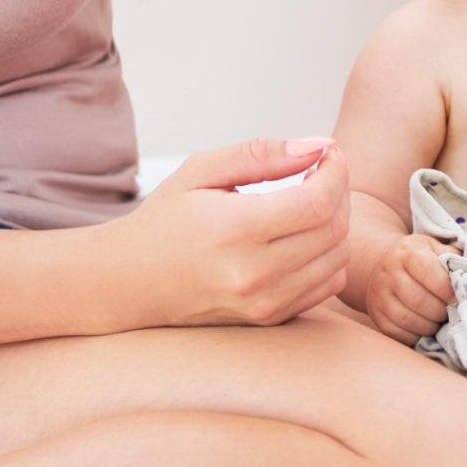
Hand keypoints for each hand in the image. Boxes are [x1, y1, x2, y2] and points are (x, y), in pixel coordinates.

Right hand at [97, 138, 352, 330]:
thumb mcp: (200, 171)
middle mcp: (252, 274)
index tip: (328, 155)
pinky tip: (304, 236)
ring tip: (310, 202)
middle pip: (335, 229)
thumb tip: (317, 147)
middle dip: (339, 192)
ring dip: (337, 222)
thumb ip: (260, 154)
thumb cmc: (164, 221)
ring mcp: (263, 303)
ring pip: (338, 257)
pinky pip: (327, 285)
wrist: (128, 282)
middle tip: (319, 174)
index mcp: (233, 230)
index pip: (318, 201)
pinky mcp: (269, 319)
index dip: (336, 172)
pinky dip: (329, 255)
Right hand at [366, 234, 456, 346]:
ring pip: (406, 318)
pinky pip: (396, 332)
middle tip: (449, 311)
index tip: (456, 296)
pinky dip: (414, 335)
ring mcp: (379, 295)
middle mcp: (388, 272)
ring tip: (438, 320)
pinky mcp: (375, 314)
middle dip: (440, 310)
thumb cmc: (418, 257)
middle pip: (417, 299)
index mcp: (407, 253)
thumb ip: (452, 257)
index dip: (445, 287)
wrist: (384, 265)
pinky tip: (424, 328)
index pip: (426, 269)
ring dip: (429, 325)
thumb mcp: (434, 248)